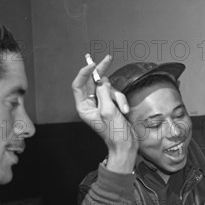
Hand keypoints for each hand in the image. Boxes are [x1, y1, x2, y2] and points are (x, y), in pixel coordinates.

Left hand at [72, 55, 137, 172]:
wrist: (125, 145)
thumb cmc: (114, 133)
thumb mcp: (108, 111)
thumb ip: (103, 93)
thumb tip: (102, 82)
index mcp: (83, 107)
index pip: (78, 84)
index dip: (84, 72)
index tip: (93, 64)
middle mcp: (90, 104)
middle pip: (92, 81)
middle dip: (101, 72)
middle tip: (108, 58)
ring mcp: (101, 103)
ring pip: (108, 88)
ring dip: (117, 96)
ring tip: (122, 110)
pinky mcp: (111, 105)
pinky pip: (115, 95)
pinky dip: (121, 101)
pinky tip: (124, 111)